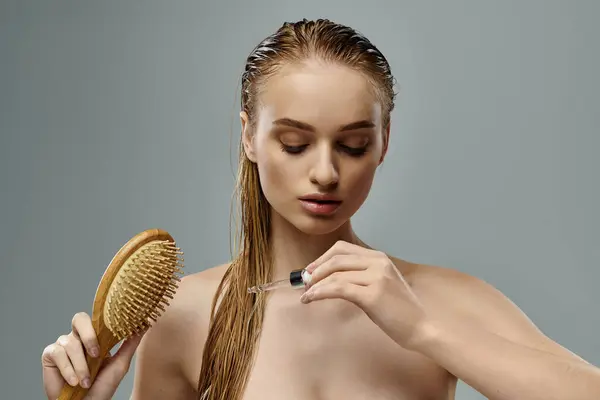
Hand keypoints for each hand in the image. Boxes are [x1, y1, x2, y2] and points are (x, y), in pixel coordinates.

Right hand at [41, 312, 142, 399]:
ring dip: (81, 365)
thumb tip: (145, 325)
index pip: (96, 318)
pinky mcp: (50, 355)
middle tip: (96, 354)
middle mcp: (78, 338)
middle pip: (79, 319)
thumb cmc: (102, 387)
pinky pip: (57, 353)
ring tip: (86, 381)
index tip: (112, 328)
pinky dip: (68, 369)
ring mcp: (63, 345)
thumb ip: (130, 344)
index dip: (102, 319)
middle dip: (88, 336)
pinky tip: (74, 381)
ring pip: (70, 342)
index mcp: (95, 337)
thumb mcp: (120, 364)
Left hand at [301, 240, 427, 348]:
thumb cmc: (399, 311)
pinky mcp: (372, 294)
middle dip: (315, 269)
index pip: (342, 249)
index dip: (322, 258)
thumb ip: (359, 278)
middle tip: (303, 282)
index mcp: (379, 258)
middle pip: (336, 258)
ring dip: (315, 284)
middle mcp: (378, 262)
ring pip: (335, 274)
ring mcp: (376, 277)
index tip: (310, 270)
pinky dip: (320, 292)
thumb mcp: (380, 285)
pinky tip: (312, 298)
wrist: (421, 327)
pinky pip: (338, 288)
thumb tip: (329, 279)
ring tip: (306, 295)